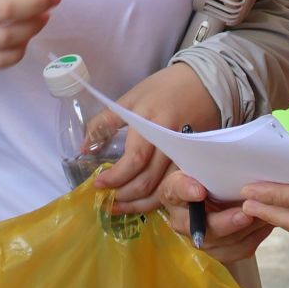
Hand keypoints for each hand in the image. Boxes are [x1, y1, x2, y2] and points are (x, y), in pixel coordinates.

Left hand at [91, 64, 219, 213]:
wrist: (204, 82)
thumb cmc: (162, 88)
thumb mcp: (129, 99)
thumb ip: (105, 123)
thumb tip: (84, 148)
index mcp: (151, 124)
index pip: (134, 161)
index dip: (115, 177)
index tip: (99, 184)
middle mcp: (171, 142)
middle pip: (149, 181)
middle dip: (125, 195)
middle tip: (109, 198)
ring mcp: (186, 154)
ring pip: (164, 190)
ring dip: (141, 204)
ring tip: (121, 206)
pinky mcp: (196, 161)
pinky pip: (177, 186)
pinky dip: (159, 198)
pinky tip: (144, 200)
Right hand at [161, 169, 273, 264]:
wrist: (217, 191)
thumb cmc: (210, 174)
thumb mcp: (205, 163)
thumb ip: (209, 163)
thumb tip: (225, 165)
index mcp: (173, 192)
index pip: (175, 190)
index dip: (186, 190)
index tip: (200, 191)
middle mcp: (182, 220)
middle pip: (200, 227)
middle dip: (225, 222)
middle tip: (245, 213)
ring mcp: (201, 239)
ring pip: (224, 243)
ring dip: (246, 231)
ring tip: (264, 216)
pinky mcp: (220, 250)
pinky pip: (238, 250)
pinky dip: (255, 237)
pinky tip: (266, 223)